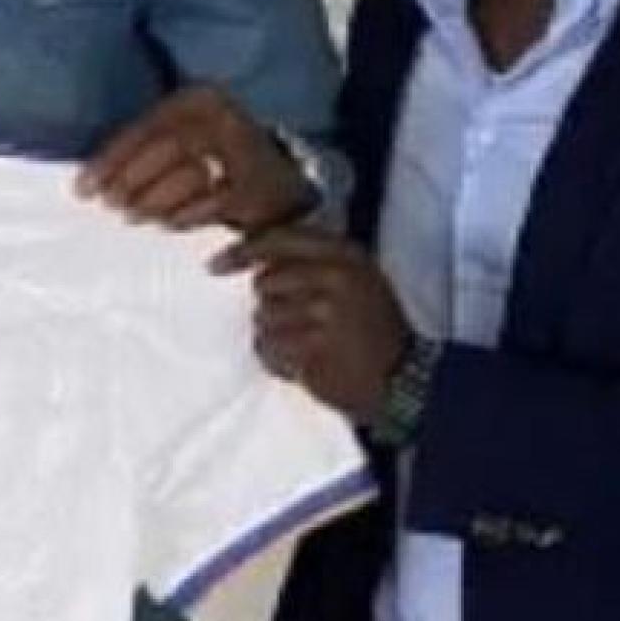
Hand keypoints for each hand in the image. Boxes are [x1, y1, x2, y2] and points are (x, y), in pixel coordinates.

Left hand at [75, 85, 314, 233]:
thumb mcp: (180, 138)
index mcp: (198, 98)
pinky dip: (184, 216)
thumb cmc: (213, 159)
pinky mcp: (255, 185)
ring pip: (188, 175)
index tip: (83, 188)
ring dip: (153, 200)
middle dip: (129, 180)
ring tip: (134, 216)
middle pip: (166, 148)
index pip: (146, 126)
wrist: (280, 182)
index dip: (110, 159)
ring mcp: (244, 149)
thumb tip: (93, 178)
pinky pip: (212, 203)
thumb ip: (143, 148)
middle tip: (110, 204)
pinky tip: (167, 224)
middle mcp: (224, 116)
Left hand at [212, 226, 409, 422]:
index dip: (244, 250)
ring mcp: (325, 311)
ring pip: (262, 319)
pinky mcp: (313, 345)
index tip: (217, 264)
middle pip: (264, 283)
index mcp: (346, 255)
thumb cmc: (371, 333)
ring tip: (308, 349)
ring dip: (275, 338)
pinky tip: (303, 366)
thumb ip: (311, 264)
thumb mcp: (355, 282)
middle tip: (302, 328)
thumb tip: (254, 261)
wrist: (402, 381)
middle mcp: (337, 276)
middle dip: (271, 308)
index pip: (281, 239)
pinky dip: (277, 361)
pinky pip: (267, 348)